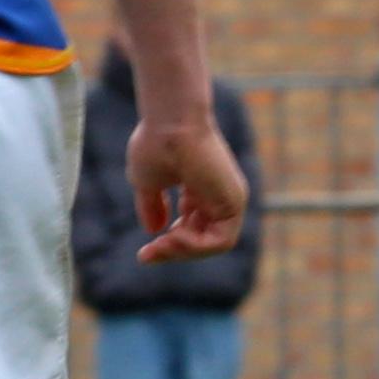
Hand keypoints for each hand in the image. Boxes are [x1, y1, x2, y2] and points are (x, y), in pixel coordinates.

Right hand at [133, 106, 252, 259]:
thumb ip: (152, 206)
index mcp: (199, 187)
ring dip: (184, 251)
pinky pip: (222, 241)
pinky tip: (174, 238)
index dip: (169, 243)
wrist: (169, 124)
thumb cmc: (155, 144)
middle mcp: (218, 193)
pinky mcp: (234, 201)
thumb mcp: (147, 182)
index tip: (145, 252)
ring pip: (213, 244)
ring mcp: (228, 197)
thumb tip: (153, 230)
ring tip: (162, 246)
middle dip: (174, 251)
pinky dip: (197, 247)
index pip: (190, 227)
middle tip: (150, 253)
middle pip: (202, 238)